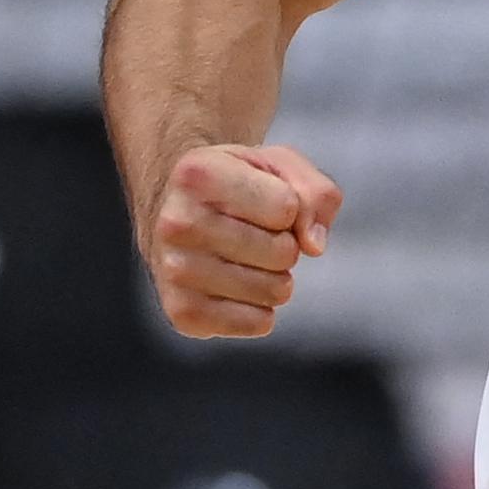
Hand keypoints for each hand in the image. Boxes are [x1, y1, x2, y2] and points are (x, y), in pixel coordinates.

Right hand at [147, 142, 342, 338]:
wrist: (172, 211)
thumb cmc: (235, 185)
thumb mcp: (279, 165)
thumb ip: (315, 192)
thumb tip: (314, 245)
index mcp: (199, 175)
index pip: (287, 208)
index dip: (290, 207)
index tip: (262, 200)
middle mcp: (177, 223)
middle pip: (283, 252)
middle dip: (284, 244)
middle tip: (254, 233)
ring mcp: (174, 271)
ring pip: (275, 291)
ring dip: (275, 277)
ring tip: (245, 258)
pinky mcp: (182, 313)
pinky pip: (258, 323)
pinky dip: (261, 309)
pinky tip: (235, 285)